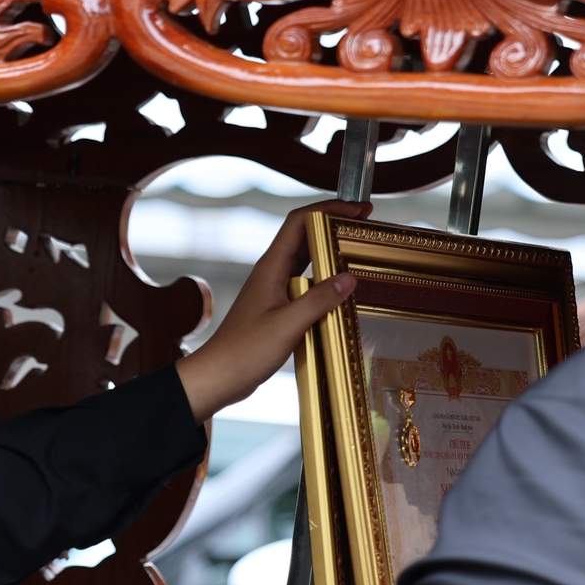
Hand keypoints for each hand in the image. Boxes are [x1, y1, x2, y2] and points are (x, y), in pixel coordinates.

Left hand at [174, 201, 369, 421]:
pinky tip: (340, 290)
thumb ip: (319, 300)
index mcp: (271, 267)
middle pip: (305, 235)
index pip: (300, 222)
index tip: (358, 209)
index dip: (329, 208)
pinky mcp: (277, 307)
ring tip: (358, 251)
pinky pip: (305, 284)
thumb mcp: (288, 325)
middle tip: (365, 224)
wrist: (219, 376)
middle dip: (335, 224)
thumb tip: (349, 278)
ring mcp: (274, 289)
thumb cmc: (245, 351)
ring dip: (331, 251)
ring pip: (306, 260)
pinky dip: (325, 279)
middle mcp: (272, 272)